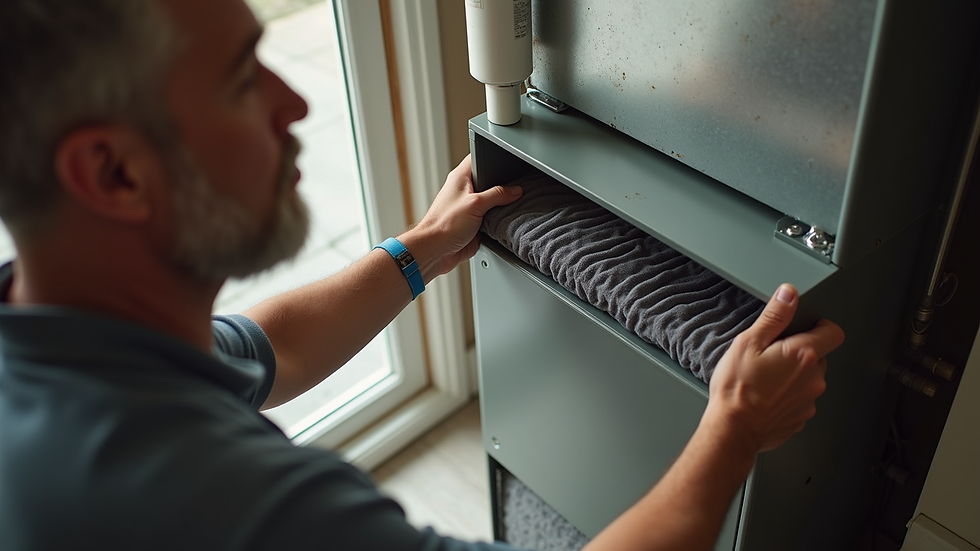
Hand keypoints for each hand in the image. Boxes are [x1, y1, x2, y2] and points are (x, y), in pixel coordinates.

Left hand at [399, 155, 522, 280]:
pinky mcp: (474, 224)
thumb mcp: (475, 203)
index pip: (479, 158)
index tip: (510, 163)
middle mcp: (465, 191)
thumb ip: (497, 195)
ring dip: (500, 206)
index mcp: (461, 177)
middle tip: (515, 188)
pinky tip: (504, 222)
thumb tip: (515, 191)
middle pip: (490, 181)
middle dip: (503, 185)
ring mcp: (470, 208)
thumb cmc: (444, 224)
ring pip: (492, 202)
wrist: (436, 251)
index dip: (494, 158)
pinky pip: (492, 218)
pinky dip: (498, 221)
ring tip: (510, 206)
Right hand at [704, 284, 844, 452]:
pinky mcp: (800, 418)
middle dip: (800, 353)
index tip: (806, 327)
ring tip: (766, 379)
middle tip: (772, 355)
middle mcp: (813, 378)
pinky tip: (766, 396)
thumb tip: (789, 294)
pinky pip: (800, 400)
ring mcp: (809, 401)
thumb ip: (774, 316)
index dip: (821, 325)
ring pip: (809, 380)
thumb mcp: (748, 342)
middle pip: (819, 356)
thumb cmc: (737, 388)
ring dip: (794, 376)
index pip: (833, 332)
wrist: (732, 429)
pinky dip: (787, 397)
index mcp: (803, 354)